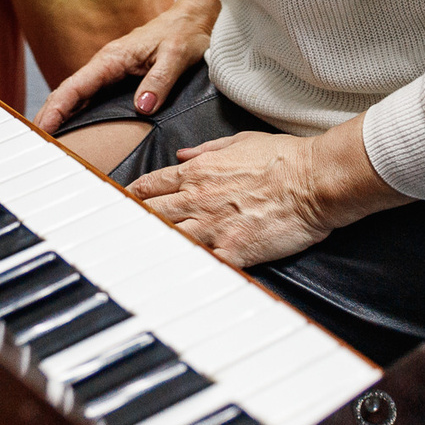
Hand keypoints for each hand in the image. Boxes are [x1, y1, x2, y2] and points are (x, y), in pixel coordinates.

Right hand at [36, 0, 218, 134]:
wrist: (191, 18)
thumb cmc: (183, 34)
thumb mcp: (175, 56)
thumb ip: (159, 81)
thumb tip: (142, 108)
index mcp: (113, 58)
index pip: (76, 86)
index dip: (57, 108)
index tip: (43, 127)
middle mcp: (105, 64)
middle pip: (68, 92)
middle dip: (49, 114)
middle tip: (35, 141)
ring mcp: (109, 70)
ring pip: (76, 94)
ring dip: (59, 114)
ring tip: (47, 140)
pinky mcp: (116, 76)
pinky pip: (89, 95)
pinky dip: (75, 111)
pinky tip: (70, 127)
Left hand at [125, 129, 369, 268]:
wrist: (313, 180)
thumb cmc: (283, 158)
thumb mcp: (240, 141)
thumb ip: (206, 149)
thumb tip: (181, 154)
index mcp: (198, 172)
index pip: (151, 184)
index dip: (131, 194)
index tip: (119, 202)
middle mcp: (198, 198)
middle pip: (149, 212)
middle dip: (129, 221)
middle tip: (112, 234)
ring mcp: (213, 226)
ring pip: (167, 239)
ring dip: (151, 247)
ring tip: (130, 260)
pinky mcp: (232, 251)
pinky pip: (200, 265)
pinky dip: (185, 272)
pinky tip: (170, 282)